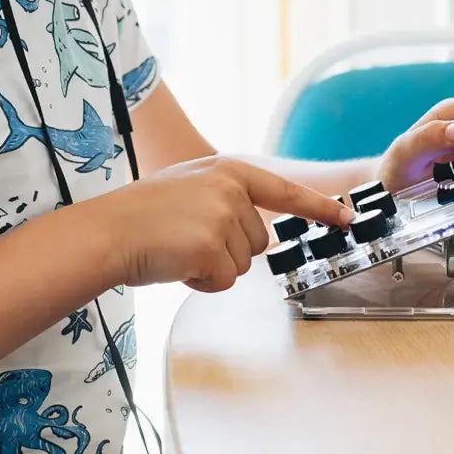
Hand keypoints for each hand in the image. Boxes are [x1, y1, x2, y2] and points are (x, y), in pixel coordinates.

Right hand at [95, 157, 352, 292]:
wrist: (106, 230)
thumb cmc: (140, 214)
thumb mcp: (190, 187)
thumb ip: (225, 199)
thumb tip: (255, 227)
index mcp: (227, 171)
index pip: (283, 192)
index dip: (319, 207)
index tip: (347, 218)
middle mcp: (231, 190)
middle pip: (257, 242)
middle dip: (225, 250)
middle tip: (185, 240)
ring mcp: (223, 217)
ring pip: (240, 265)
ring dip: (210, 266)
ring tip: (175, 248)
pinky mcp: (213, 247)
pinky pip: (222, 281)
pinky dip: (200, 282)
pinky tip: (174, 263)